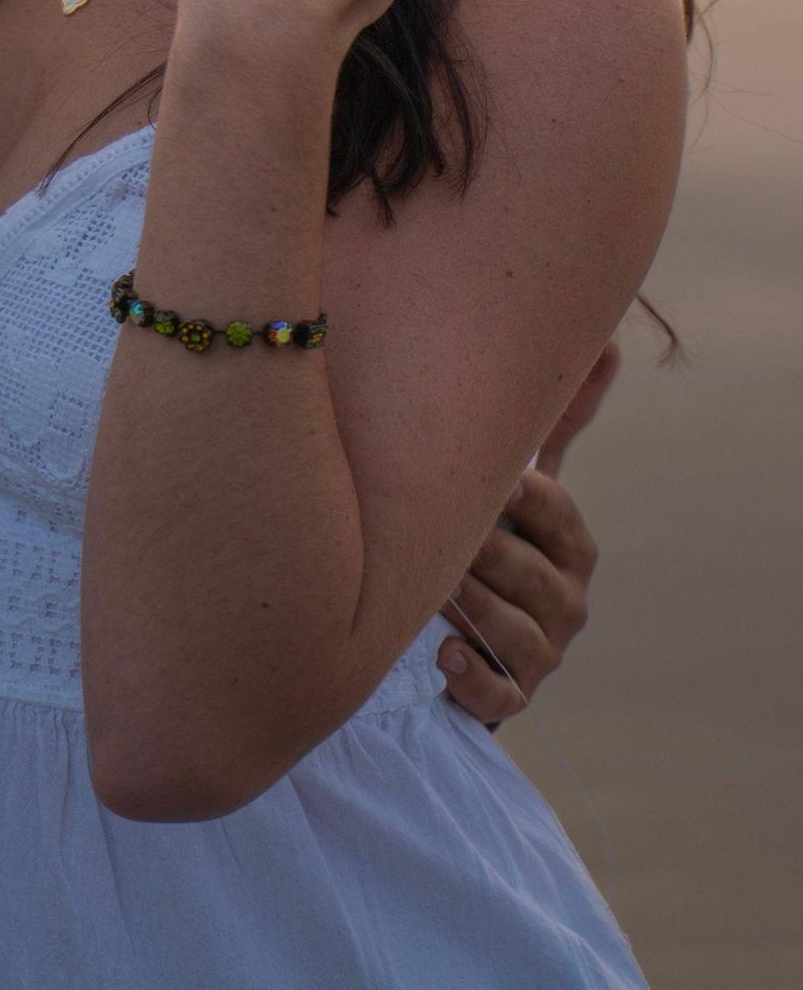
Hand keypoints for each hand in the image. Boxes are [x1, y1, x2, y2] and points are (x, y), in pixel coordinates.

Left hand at [437, 340, 618, 722]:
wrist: (470, 625)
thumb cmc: (492, 533)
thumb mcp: (521, 479)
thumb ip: (555, 419)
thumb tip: (604, 341)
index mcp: (570, 544)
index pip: (557, 512)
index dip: (524, 495)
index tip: (490, 475)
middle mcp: (566, 599)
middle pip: (530, 573)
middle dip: (484, 551)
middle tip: (438, 532)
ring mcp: (541, 652)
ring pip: (512, 631)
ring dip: (470, 607)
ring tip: (432, 586)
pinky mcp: (509, 695)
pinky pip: (498, 694)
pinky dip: (473, 677)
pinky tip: (444, 653)